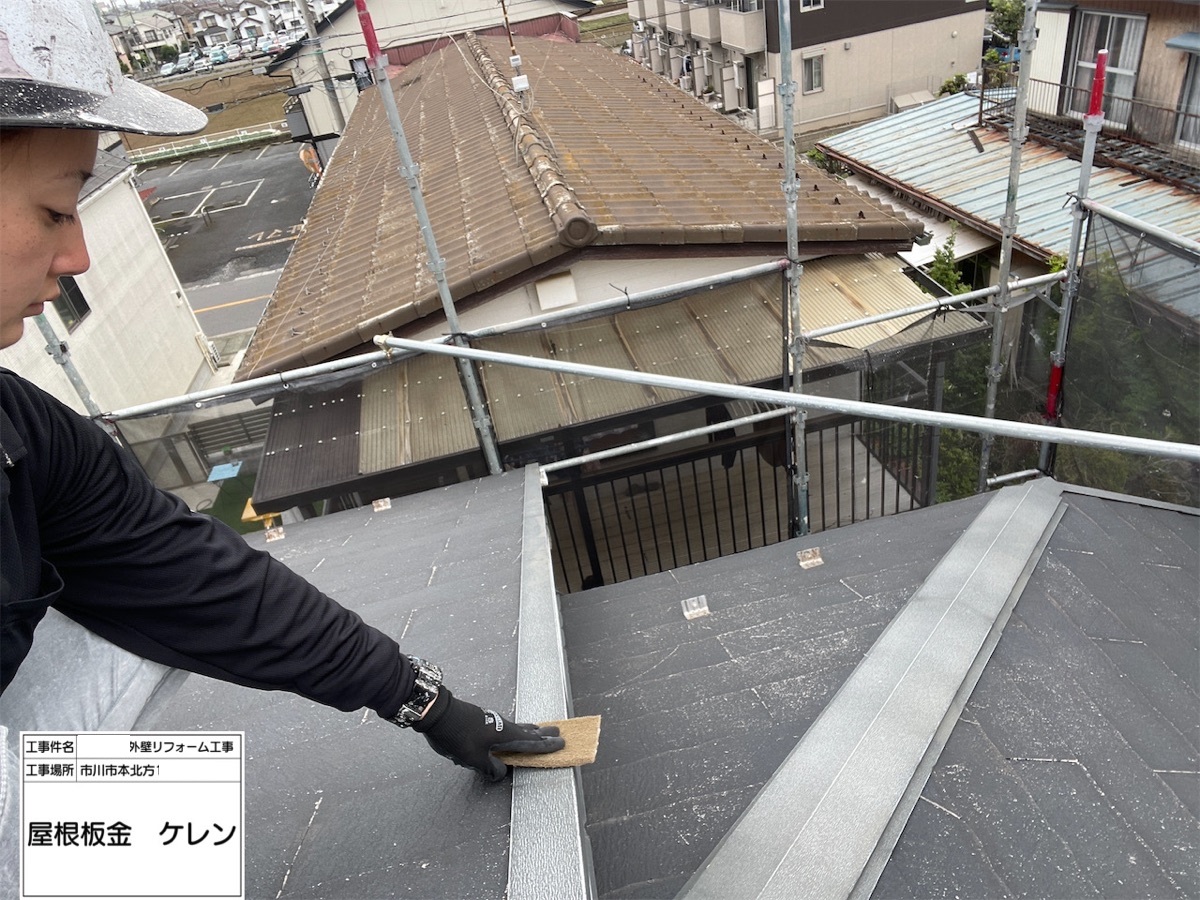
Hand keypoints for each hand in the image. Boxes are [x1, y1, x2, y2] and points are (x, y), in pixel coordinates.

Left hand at [413, 688, 563, 780]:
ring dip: (530, 729)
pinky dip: (515, 729)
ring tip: (538, 730)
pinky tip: (510, 732)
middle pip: (528, 730)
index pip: (531, 742)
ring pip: (517, 726)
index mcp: (504, 734)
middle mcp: (502, 725)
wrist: (437, 712)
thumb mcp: (473, 758)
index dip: (547, 745)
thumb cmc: (456, 735)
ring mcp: (492, 721)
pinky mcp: (483, 719)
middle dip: (543, 733)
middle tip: (557, 731)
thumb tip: (500, 772)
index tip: (562, 743)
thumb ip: (489, 767)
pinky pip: (506, 726)